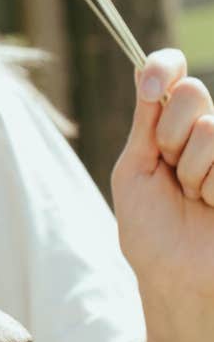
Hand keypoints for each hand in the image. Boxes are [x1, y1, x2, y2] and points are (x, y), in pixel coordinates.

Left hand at [112, 49, 213, 341]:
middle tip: (169, 168)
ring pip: (211, 129)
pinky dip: (212, 187)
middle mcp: (206, 132)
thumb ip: (146, 124)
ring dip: (191, 169)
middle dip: (170, 133)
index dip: (163, 66)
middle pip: (193, 93)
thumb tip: (145, 73)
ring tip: (192, 197)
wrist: (173, 274)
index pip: (174, 73)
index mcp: (172, 125)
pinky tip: (212, 206)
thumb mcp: (135, 169)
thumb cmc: (149, 227)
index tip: (150, 85)